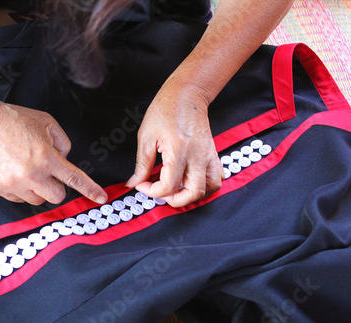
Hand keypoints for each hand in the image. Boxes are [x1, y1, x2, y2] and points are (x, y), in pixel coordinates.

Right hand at [0, 101, 107, 205]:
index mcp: (46, 157)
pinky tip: (15, 172)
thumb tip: (65, 161)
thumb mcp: (48, 123)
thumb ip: (63, 144)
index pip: (74, 178)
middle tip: (48, 172)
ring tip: (28, 169)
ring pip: (38, 200)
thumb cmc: (16, 120)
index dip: (90, 190)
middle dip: (57, 186)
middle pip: (57, 196)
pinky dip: (22, 189)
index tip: (101, 198)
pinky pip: (19, 198)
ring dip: (39, 189)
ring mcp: (14, 183)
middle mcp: (31, 174)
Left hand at [126, 77, 223, 206]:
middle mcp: (197, 156)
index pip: (168, 186)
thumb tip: (134, 182)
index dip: (151, 191)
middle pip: (192, 194)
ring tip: (176, 190)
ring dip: (192, 196)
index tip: (142, 184)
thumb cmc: (165, 110)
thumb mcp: (146, 137)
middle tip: (160, 192)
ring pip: (209, 189)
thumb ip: (142, 164)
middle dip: (174, 200)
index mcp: (178, 151)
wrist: (187, 94)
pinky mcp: (213, 154)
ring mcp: (208, 156)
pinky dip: (206, 186)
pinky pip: (216, 178)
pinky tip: (191, 182)